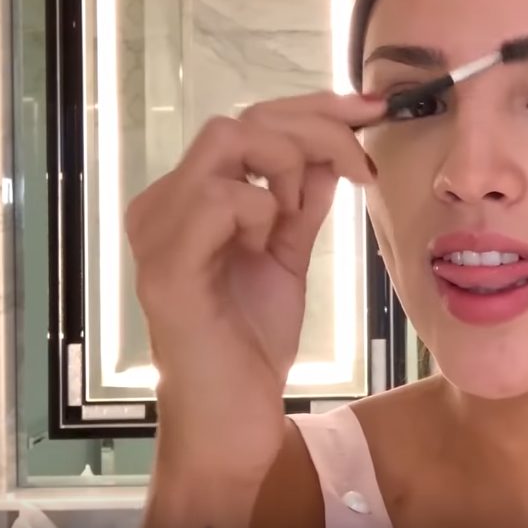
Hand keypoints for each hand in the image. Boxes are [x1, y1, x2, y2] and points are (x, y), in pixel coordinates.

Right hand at [125, 91, 382, 481]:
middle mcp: (161, 204)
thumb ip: (299, 203)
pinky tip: (265, 243)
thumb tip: (332, 150)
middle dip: (317, 132)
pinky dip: (259, 209)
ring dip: (286, 168)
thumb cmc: (250, 343)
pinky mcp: (166, 267)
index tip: (371, 111)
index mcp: (187, 198)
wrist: (232, 419)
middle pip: (243, 121)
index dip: (314, 108)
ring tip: (293, 220)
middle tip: (359, 171)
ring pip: (229, 140)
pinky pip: (220, 198)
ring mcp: (157, 231)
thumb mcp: (285, 256)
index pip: (249, 123)